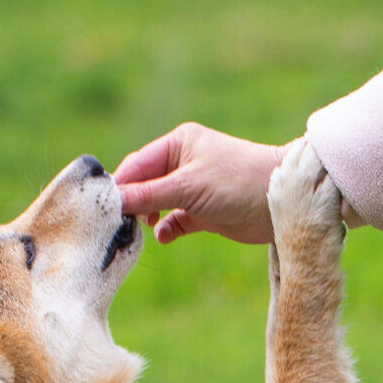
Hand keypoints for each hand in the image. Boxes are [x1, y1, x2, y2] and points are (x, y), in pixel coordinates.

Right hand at [115, 123, 286, 244]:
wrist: (281, 203)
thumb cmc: (237, 181)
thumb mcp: (186, 186)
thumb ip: (147, 195)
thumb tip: (112, 201)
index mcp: (177, 144)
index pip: (136, 165)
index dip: (118, 186)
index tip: (101, 209)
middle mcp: (182, 163)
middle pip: (143, 185)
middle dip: (131, 205)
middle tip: (115, 226)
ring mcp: (193, 189)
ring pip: (157, 205)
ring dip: (147, 218)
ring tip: (138, 232)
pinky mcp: (204, 212)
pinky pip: (175, 221)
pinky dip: (167, 229)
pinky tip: (164, 237)